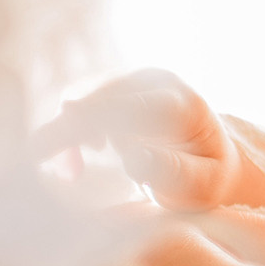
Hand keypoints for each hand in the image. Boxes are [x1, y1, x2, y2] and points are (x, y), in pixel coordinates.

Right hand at [33, 69, 264, 211]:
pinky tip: (78, 158)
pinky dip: (68, 130)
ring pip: (80, 96)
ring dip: (66, 134)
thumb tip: (134, 157)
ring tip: (73, 172)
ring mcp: (136, 79)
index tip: (51, 140)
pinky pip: (78, 102)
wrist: (213, 157)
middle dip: (68, 132)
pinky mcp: (118, 86)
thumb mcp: (201, 185)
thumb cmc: (206, 177)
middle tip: (63, 173)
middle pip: (98, 97)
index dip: (91, 119)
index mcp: (185, 106)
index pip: (133, 107)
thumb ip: (172, 171)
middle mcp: (159, 82)